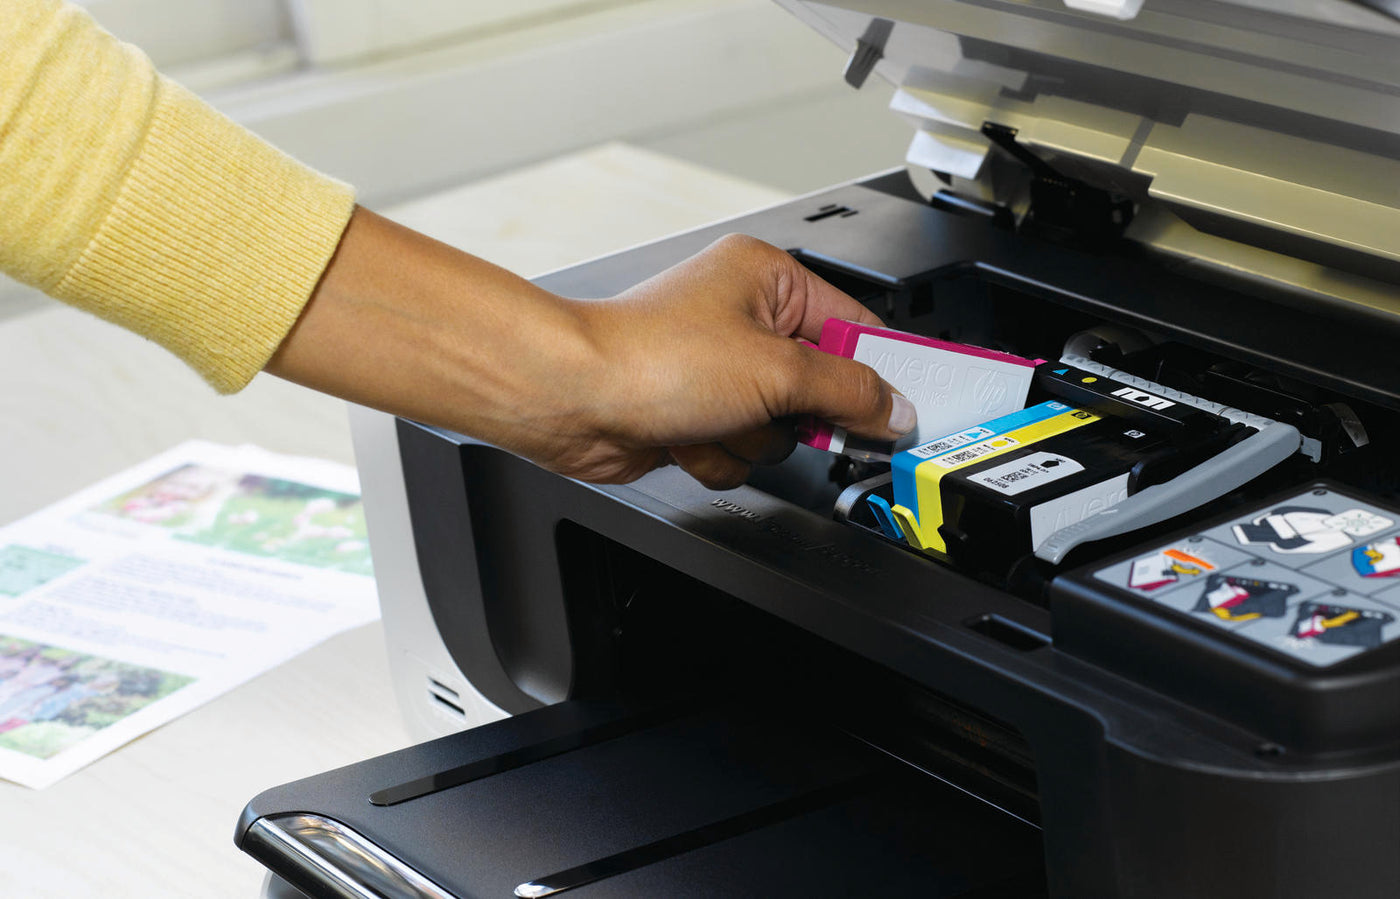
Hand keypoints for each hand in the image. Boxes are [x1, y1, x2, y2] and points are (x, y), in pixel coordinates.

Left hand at [267, 209, 913, 487]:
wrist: (568, 399)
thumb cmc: (647, 358)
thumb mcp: (774, 371)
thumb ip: (846, 391)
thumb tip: (892, 407)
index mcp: (768, 280)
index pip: (857, 326)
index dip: (880, 374)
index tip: (907, 410)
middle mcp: (743, 320)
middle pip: (819, 389)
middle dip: (791, 414)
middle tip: (773, 411)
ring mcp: (716, 373)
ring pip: (777, 432)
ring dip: (747, 439)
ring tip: (709, 417)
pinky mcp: (693, 416)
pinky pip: (738, 453)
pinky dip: (715, 455)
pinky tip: (684, 435)